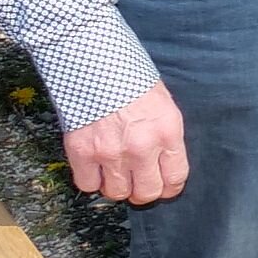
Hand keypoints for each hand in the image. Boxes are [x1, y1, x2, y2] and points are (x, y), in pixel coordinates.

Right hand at [64, 84, 187, 205]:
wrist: (97, 65)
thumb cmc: (133, 81)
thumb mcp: (164, 106)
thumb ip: (166, 137)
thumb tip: (165, 165)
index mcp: (168, 132)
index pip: (176, 177)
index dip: (170, 187)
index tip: (165, 186)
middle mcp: (141, 148)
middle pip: (146, 193)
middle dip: (145, 191)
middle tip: (140, 183)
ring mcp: (110, 153)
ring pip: (117, 193)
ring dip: (118, 186)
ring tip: (117, 173)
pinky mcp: (82, 153)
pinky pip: (88, 185)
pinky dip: (91, 180)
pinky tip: (96, 168)